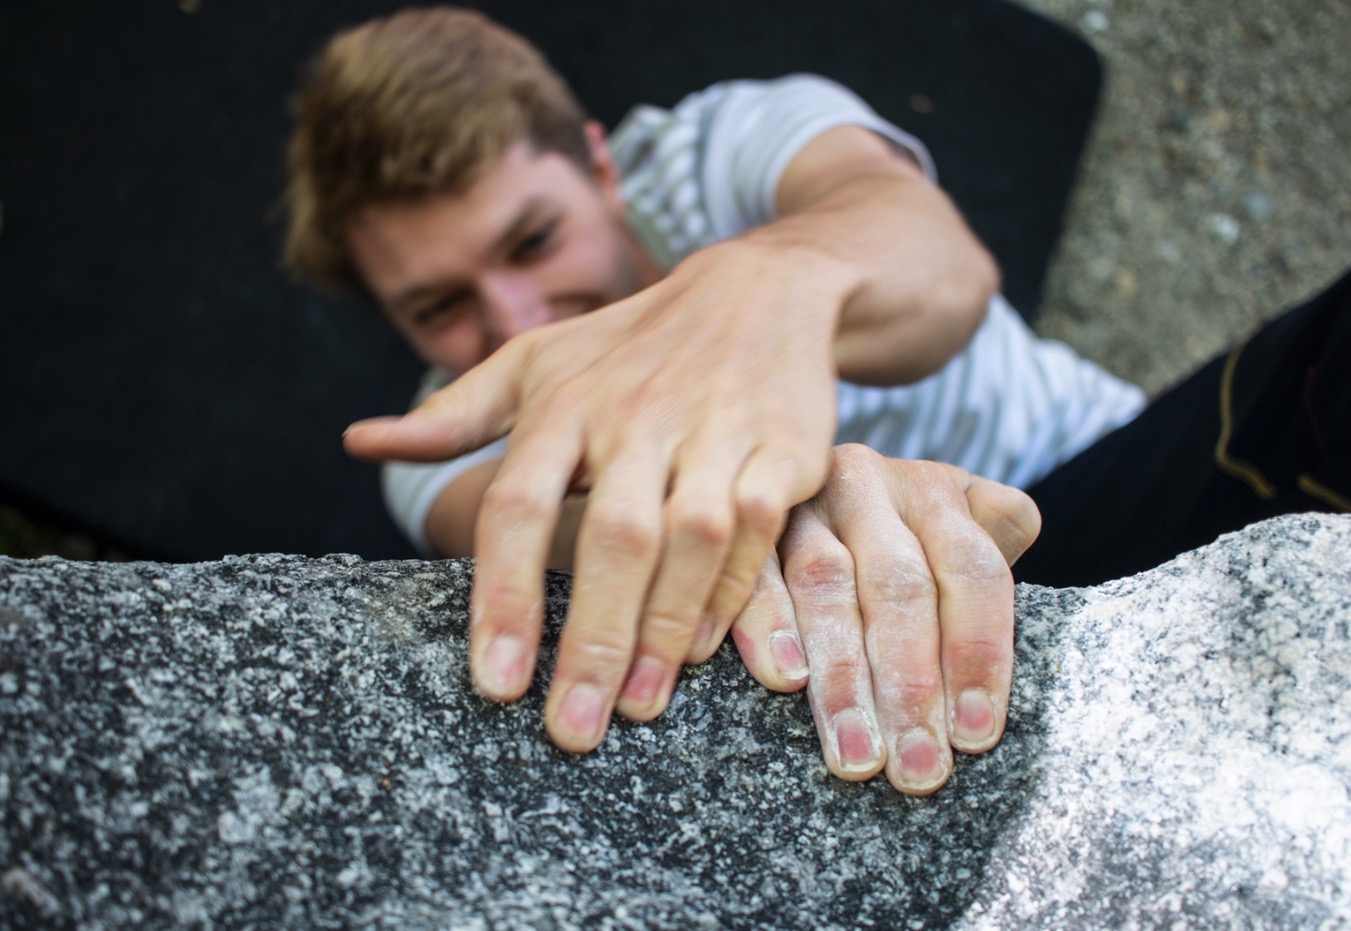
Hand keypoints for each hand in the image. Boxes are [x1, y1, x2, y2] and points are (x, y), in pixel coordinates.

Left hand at [344, 238, 848, 751]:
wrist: (757, 290)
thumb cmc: (627, 343)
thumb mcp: (534, 362)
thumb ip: (453, 414)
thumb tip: (358, 443)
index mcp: (563, 403)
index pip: (519, 504)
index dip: (505, 597)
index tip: (495, 682)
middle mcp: (636, 416)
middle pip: (611, 536)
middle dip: (590, 639)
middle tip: (570, 729)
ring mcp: (714, 430)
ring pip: (690, 539)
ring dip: (663, 628)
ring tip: (633, 707)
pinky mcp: (780, 447)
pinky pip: (755, 531)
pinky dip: (729, 594)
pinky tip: (698, 652)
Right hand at [730, 445, 1039, 794]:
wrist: (796, 485)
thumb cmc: (897, 543)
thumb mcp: (955, 534)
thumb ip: (996, 563)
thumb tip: (1009, 627)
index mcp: (936, 489)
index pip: (972, 569)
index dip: (978, 653)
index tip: (974, 734)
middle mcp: (869, 482)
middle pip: (900, 585)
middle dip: (911, 686)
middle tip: (917, 769)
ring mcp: (802, 499)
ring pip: (826, 583)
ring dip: (843, 678)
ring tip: (856, 755)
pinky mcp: (742, 525)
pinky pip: (753, 575)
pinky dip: (769, 626)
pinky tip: (785, 679)